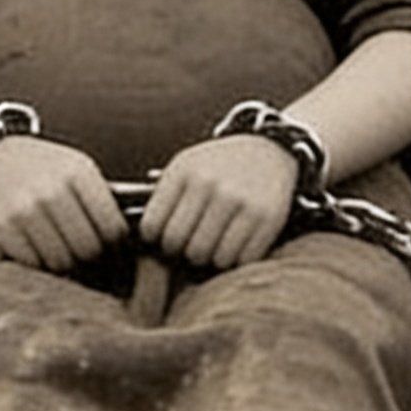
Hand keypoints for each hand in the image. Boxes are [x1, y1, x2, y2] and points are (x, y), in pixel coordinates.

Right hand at [0, 132, 131, 275]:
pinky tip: (40, 248)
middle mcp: (51, 190)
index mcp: (78, 172)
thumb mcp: (77, 167)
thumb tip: (125, 243)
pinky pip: (33, 263)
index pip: (112, 228)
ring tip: (63, 250)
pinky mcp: (3, 227)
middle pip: (88, 248)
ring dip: (66, 264)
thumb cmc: (43, 166)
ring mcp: (25, 210)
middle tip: (86, 254)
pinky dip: (40, 263)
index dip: (115, 244)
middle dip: (91, 256)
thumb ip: (102, 199)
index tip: (110, 246)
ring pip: (62, 261)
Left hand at [135, 131, 300, 276]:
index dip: (156, 239)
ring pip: (209, 257)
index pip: (152, 226)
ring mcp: (240, 202)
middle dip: (181, 251)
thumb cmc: (219, 165)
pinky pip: (240, 260)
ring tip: (213, 245)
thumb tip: (141, 236)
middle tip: (190, 245)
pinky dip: (235, 260)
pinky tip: (235, 245)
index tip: (165, 237)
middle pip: (179, 245)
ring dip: (209, 258)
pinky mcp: (266, 219)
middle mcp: (210, 185)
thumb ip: (163, 195)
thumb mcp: (187, 165)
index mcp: (184, 171)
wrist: (270, 151)